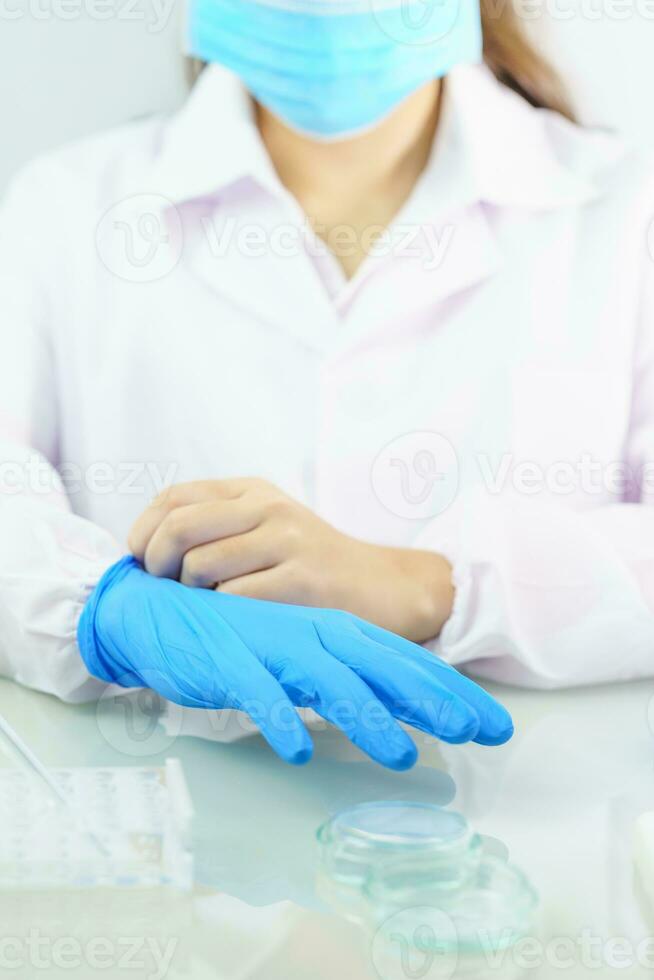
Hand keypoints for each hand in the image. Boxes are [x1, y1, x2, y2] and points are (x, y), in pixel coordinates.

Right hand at [78, 557, 513, 768]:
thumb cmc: (238, 638)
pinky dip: (279, 719)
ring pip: (327, 680)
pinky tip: (299, 749)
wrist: (159, 608)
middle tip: (475, 731)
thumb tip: (398, 715)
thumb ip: (344, 679)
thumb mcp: (299, 657)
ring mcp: (269, 647)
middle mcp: (310, 634)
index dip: (449, 691)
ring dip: (366, 715)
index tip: (494, 725)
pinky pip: (258, 693)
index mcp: (331, 631)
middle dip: (430, 698)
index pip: (402, 662)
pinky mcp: (228, 662)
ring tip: (400, 755)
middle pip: (380, 665)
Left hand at [128, 479, 454, 642]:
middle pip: (180, 527)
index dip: (144, 530)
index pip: (175, 497)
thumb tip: (147, 556)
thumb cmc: (314, 567)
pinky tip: (238, 619)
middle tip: (165, 588)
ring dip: (192, 594)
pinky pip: (234, 597)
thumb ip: (217, 529)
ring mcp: (287, 541)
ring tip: (210, 605)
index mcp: (252, 492)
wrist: (384, 588)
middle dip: (156, 563)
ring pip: (201, 565)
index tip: (141, 560)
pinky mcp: (303, 579)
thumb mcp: (267, 529)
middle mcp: (268, 507)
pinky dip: (224, 614)